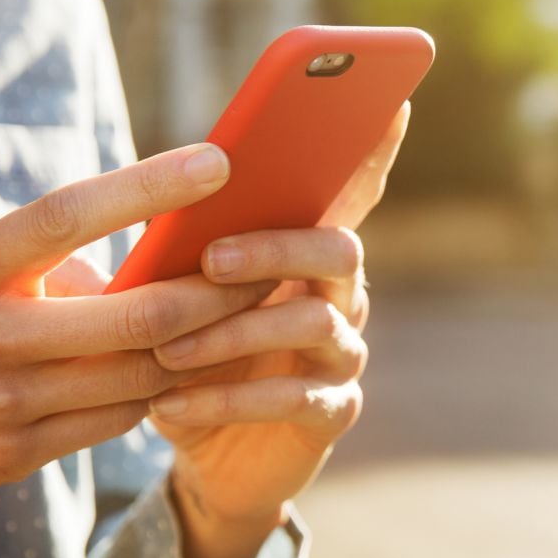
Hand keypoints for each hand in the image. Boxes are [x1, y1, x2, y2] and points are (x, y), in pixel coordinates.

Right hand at [0, 142, 261, 514]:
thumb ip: (53, 264)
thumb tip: (160, 258)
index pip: (69, 214)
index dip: (148, 186)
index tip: (217, 162)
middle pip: (137, 313)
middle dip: (217, 293)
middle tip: (268, 267)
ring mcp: (0, 403)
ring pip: (142, 374)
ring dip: (207, 346)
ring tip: (251, 315)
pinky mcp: (16, 453)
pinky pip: (120, 420)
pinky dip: (165, 390)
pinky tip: (195, 367)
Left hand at [146, 103, 410, 557]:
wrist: (208, 455)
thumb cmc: (196, 357)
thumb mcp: (184, 300)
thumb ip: (192, 250)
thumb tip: (172, 190)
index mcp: (308, 255)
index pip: (350, 194)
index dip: (375, 150)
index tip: (391, 101)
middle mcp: (342, 295)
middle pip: (338, 248)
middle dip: (277, 246)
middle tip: (212, 256)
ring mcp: (343, 355)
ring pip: (315, 321)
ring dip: (234, 332)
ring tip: (165, 350)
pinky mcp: (332, 413)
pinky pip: (294, 398)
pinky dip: (227, 400)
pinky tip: (170, 406)